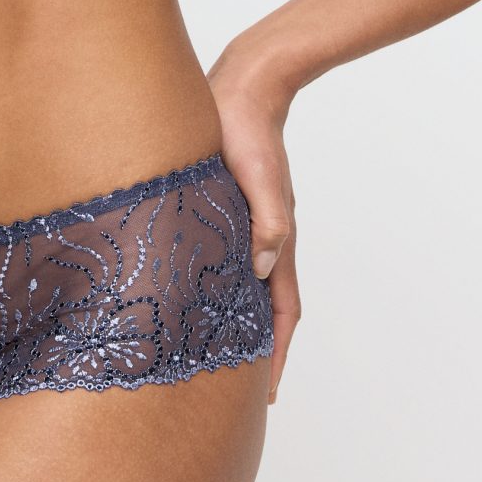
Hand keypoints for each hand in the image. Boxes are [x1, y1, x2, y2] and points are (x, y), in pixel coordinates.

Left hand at [208, 51, 301, 407]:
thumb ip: (266, 220)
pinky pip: (228, 265)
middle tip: (239, 393)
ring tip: (218, 359)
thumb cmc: (248, 130)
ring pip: (246, 290)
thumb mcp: (257, 176)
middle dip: (257, 353)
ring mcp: (248, 228)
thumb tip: (264, 265)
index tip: (269, 394)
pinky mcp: (228, 213)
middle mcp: (265, 240)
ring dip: (238, 325)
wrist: (245, 87)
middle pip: (266, 310)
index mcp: (276, 238)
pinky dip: (222, 292)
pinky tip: (198, 301)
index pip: (283, 312)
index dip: (277, 354)